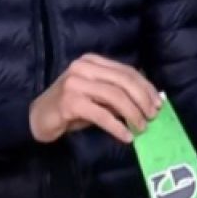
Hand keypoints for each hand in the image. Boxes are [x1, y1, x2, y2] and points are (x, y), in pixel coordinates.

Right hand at [29, 54, 160, 143]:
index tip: (158, 103)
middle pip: (123, 81)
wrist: (38, 118)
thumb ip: (116, 93)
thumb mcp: (96, 96)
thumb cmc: (70, 108)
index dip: (145, 87)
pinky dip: (117, 126)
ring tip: (142, 127)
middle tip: (152, 117)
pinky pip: (101, 114)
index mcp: (92, 61)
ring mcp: (75, 83)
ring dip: (133, 113)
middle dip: (142, 99)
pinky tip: (126, 136)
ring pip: (115, 96)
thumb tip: (149, 101)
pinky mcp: (70, 102)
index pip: (126, 71)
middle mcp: (83, 67)